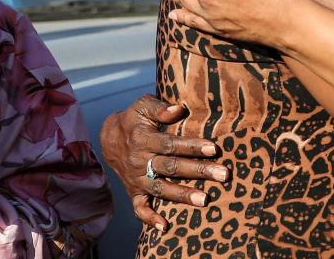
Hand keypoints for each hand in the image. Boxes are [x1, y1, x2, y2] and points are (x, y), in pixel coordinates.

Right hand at [100, 95, 226, 229]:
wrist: (110, 139)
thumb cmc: (134, 120)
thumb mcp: (142, 106)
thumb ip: (159, 108)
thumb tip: (178, 109)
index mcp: (143, 139)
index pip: (170, 144)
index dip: (192, 146)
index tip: (213, 148)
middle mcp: (140, 161)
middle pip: (171, 167)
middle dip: (198, 171)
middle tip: (223, 174)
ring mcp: (137, 179)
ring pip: (161, 189)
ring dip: (182, 195)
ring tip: (204, 200)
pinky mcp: (134, 192)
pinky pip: (140, 208)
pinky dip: (150, 219)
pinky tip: (165, 227)